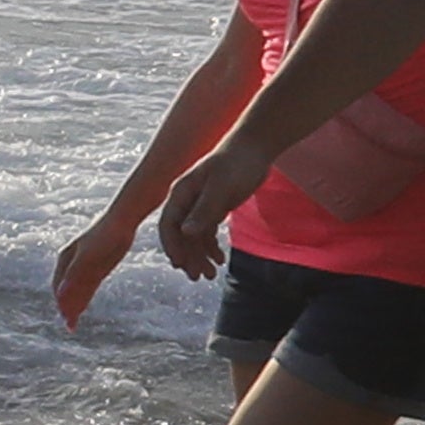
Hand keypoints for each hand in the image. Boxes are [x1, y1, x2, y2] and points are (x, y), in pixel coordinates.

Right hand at [49, 208, 139, 326]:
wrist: (122, 220)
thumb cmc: (104, 235)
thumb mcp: (88, 257)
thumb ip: (74, 276)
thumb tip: (61, 296)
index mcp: (65, 259)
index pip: (59, 287)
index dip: (62, 304)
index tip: (67, 321)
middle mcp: (72, 262)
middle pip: (66, 289)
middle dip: (67, 307)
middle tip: (71, 327)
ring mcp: (85, 264)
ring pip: (77, 288)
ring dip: (75, 304)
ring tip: (74, 322)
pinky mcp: (97, 264)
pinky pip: (88, 284)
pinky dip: (84, 296)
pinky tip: (84, 305)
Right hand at [150, 149, 264, 276]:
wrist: (256, 147)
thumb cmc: (237, 163)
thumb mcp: (221, 188)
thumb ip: (203, 210)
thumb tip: (185, 233)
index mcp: (181, 193)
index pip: (168, 225)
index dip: (172, 246)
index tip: (181, 266)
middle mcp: (186, 200)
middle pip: (181, 235)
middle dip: (188, 257)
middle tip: (198, 277)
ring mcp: (200, 204)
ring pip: (194, 237)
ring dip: (200, 256)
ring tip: (211, 275)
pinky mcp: (214, 207)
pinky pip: (207, 232)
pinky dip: (211, 247)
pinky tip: (220, 259)